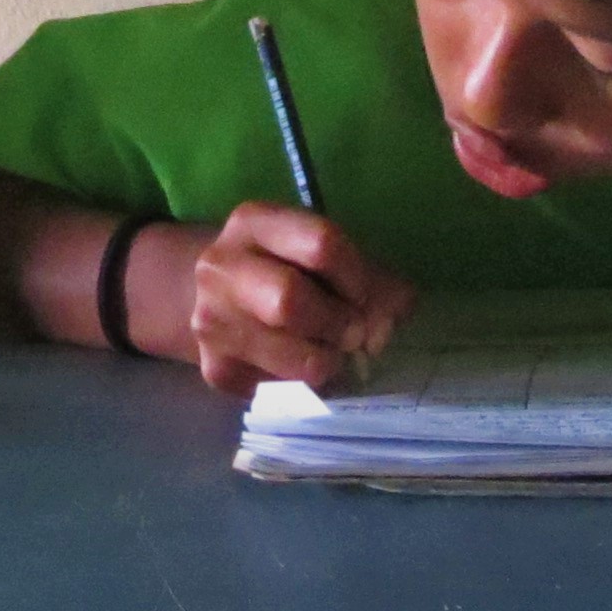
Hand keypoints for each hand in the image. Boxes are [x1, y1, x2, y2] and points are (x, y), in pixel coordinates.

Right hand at [182, 202, 415, 394]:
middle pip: (290, 300)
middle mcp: (220, 267)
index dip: (356, 276)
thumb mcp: (319, 252)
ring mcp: (210, 320)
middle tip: (353, 334)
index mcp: (254, 222)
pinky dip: (306, 384)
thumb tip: (401, 308)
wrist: (214, 295)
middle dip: (338, 323)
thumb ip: (368, 275)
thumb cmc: (283, 267)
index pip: (320, 244)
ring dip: (328, 361)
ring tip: (329, 351)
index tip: (363, 295)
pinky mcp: (215, 368)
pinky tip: (300, 365)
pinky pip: (281, 388)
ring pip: (292, 357)